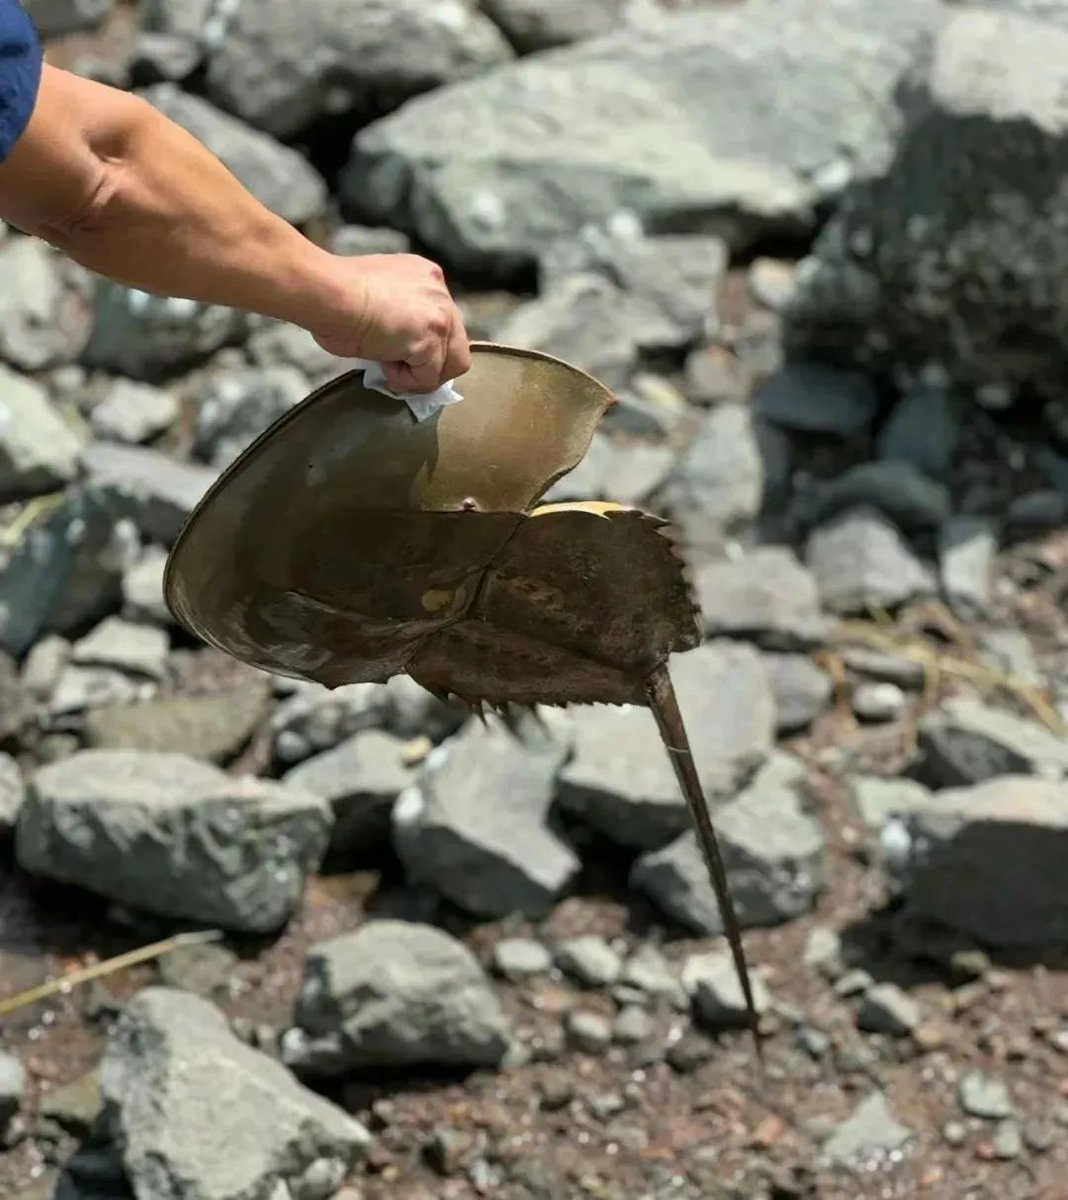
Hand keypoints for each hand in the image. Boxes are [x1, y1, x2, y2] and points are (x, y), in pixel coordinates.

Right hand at [310, 253, 470, 392]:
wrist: (327, 292)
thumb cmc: (335, 294)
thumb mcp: (377, 295)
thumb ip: (399, 312)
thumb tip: (398, 345)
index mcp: (427, 276)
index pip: (444, 321)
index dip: (424, 343)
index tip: (397, 350)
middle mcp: (440, 292)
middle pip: (458, 344)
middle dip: (432, 364)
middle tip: (399, 366)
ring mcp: (439, 315)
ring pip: (453, 364)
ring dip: (421, 374)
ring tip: (388, 364)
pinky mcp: (430, 340)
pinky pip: (428, 378)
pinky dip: (405, 381)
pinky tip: (382, 363)